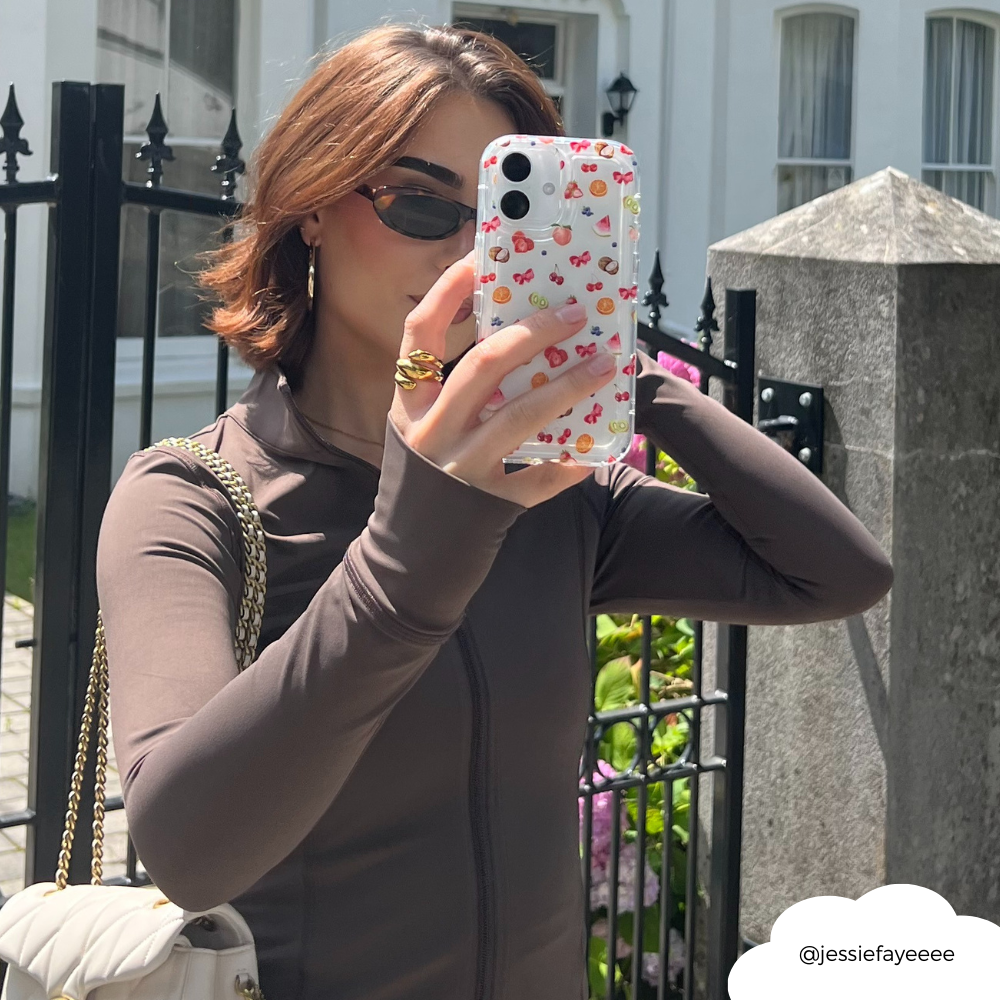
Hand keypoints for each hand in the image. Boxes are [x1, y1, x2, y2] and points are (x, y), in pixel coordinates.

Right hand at [389, 250, 617, 506]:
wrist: (410, 555)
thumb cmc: (423, 480)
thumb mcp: (421, 429)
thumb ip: (456, 393)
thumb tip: (523, 343)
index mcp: (409, 403)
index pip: (420, 332)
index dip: (448, 292)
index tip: (481, 260)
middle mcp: (432, 430)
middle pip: (483, 366)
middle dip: (533, 334)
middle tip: (574, 315)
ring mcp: (461, 467)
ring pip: (521, 416)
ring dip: (569, 386)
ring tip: (606, 364)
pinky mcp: (490, 502)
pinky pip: (541, 477)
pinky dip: (571, 461)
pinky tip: (598, 449)